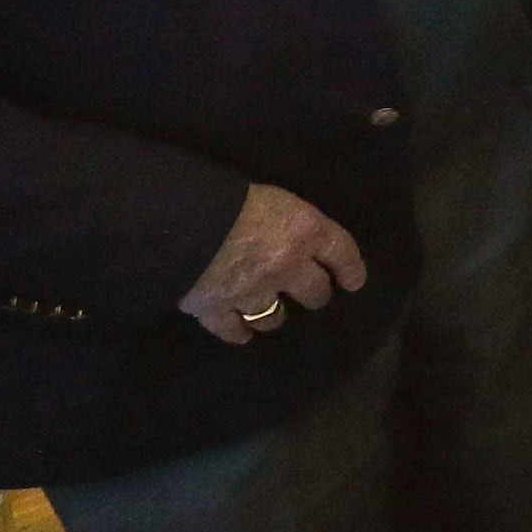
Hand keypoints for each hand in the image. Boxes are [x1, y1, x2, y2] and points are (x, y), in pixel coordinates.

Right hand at [182, 182, 369, 343]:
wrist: (177, 224)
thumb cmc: (226, 197)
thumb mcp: (269, 197)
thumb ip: (286, 221)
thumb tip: (287, 234)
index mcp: (305, 231)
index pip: (341, 252)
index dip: (351, 269)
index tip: (354, 283)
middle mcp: (287, 266)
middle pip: (314, 292)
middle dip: (314, 295)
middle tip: (311, 296)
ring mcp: (253, 293)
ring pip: (274, 316)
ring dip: (274, 316)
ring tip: (272, 315)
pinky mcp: (218, 311)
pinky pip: (234, 330)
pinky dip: (238, 332)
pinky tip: (241, 333)